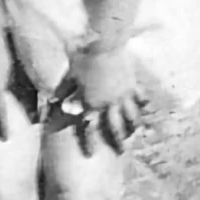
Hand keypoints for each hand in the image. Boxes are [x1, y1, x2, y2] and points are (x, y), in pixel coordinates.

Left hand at [60, 40, 147, 154]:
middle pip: (115, 127)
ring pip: (131, 116)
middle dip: (118, 142)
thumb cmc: (83, 58)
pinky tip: (146, 108)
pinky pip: (140, 97)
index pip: (89, 128)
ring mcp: (123, 94)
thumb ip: (63, 91)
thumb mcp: (70, 76)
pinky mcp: (132, 84)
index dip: (89, 143)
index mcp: (91, 103)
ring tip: (136, 134)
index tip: (90, 155)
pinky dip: (143, 103)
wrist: (104, 43)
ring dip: (133, 126)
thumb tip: (53, 101)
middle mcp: (108, 103)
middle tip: (121, 152)